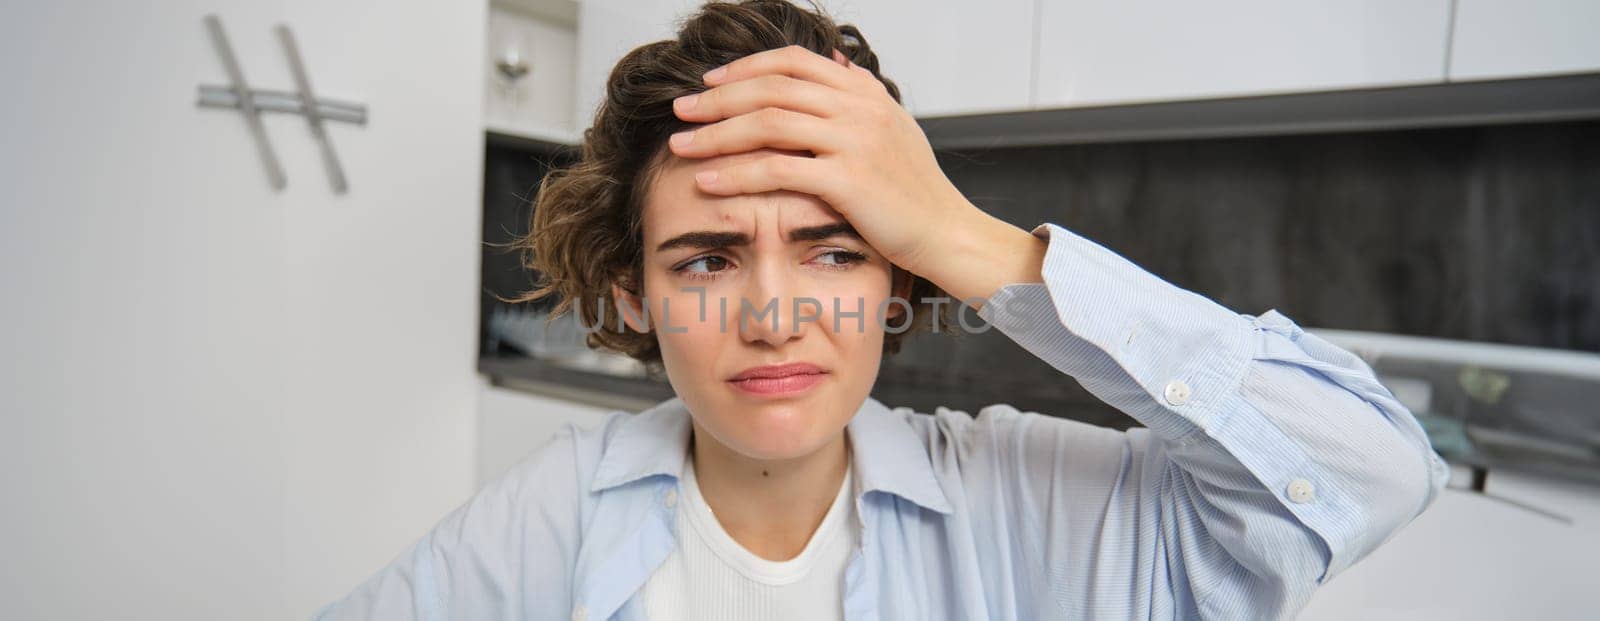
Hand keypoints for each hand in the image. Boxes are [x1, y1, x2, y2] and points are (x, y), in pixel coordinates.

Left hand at [666, 45, 970, 275]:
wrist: (946, 232)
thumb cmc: (916, 188)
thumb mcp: (894, 126)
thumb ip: (862, 94)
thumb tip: (835, 63)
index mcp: (863, 92)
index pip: (792, 62)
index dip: (745, 69)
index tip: (709, 84)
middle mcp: (858, 108)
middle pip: (771, 89)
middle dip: (718, 100)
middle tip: (680, 112)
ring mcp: (854, 141)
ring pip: (768, 124)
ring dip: (716, 134)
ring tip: (681, 146)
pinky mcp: (847, 180)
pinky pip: (776, 170)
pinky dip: (735, 174)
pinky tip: (708, 183)